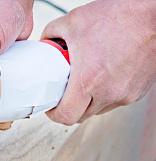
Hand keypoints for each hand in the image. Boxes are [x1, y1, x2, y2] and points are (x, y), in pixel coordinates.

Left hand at [42, 0, 155, 124]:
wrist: (155, 15)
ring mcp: (126, 94)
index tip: (52, 106)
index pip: (66, 116)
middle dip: (70, 107)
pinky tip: (105, 77)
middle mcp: (109, 92)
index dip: (54, 114)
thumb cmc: (122, 16)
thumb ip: (52, 34)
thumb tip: (44, 43)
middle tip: (65, 93)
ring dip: (89, 102)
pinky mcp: (139, 91)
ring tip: (86, 82)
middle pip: (81, 116)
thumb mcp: (74, 21)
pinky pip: (116, 101)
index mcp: (89, 81)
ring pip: (99, 110)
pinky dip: (107, 94)